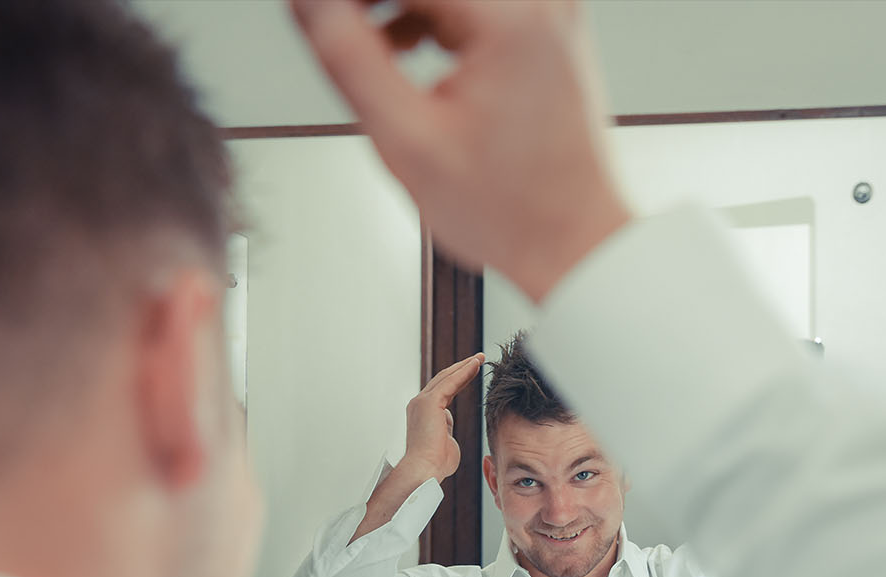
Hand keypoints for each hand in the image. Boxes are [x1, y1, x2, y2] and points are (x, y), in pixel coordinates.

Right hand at [290, 0, 633, 301]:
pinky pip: (477, 4)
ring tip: (373, 52)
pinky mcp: (548, 33)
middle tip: (340, 33)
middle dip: (377, 7)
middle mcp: (541, 5)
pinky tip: (409, 54)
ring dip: (402, 6)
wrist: (573, 243)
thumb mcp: (406, 139)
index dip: (352, 2)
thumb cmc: (512, 211)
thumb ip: (349, 58)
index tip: (318, 16)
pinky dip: (435, 16)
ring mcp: (551, 16)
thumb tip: (311, 7)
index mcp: (512, 19)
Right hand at [399, 352, 485, 481]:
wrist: (425, 470)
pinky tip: (475, 364)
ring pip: (446, 377)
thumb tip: (448, 428)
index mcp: (423, 414)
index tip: (472, 371)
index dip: (458, 380)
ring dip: (464, 366)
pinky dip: (463, 372)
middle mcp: (419, 404)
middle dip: (461, 368)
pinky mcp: (429, 402)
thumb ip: (446, 431)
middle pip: (443, 379)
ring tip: (480, 357)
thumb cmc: (436, 463)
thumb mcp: (444, 443)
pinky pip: (450, 382)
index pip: (443, 391)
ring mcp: (422, 402)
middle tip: (478, 358)